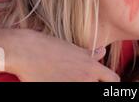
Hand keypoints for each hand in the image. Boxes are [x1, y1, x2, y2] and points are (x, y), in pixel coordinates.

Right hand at [5, 29, 119, 81]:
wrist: (25, 50)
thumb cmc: (48, 46)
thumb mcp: (73, 48)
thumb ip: (90, 54)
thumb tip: (102, 52)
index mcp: (91, 66)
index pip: (113, 80)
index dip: (110, 83)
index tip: (102, 83)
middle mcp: (85, 78)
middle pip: (100, 90)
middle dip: (96, 86)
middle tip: (83, 81)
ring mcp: (72, 86)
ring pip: (85, 90)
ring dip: (81, 86)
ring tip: (68, 80)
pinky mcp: (58, 91)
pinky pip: (69, 92)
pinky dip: (67, 88)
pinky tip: (58, 82)